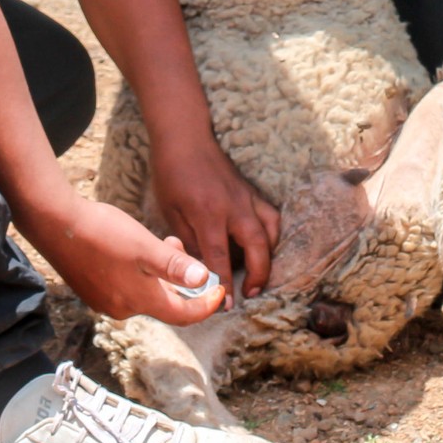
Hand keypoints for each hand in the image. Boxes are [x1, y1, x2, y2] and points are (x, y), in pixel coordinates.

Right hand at [19, 193, 231, 325]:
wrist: (55, 224)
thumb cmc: (103, 233)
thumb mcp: (146, 247)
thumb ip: (175, 267)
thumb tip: (204, 281)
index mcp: (141, 301)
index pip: (184, 316)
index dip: (206, 305)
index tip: (219, 289)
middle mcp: (123, 308)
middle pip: (165, 303)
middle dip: (180, 280)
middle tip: (179, 246)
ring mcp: (105, 301)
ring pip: (145, 292)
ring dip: (159, 273)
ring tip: (158, 241)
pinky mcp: (92, 290)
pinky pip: (126, 287)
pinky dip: (140, 273)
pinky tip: (133, 248)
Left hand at [150, 137, 280, 298]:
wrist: (185, 137)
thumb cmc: (171, 174)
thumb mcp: (170, 211)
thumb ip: (188, 240)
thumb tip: (202, 267)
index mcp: (207, 213)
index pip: (219, 257)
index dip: (224, 284)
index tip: (226, 305)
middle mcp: (233, 206)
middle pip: (256, 246)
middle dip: (258, 274)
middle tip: (251, 294)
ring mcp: (246, 197)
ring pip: (270, 230)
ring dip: (269, 256)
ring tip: (260, 274)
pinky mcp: (251, 191)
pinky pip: (271, 216)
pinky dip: (272, 234)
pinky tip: (264, 246)